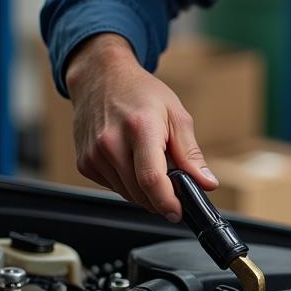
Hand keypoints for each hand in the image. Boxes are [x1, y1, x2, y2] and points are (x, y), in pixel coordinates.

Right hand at [64, 33, 218, 219]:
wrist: (100, 78)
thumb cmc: (140, 93)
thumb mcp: (176, 115)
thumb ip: (191, 153)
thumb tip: (206, 183)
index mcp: (140, 128)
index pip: (152, 178)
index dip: (167, 201)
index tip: (178, 212)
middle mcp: (111, 143)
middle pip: (140, 192)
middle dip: (161, 198)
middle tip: (174, 186)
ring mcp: (94, 155)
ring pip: (127, 194)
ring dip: (145, 191)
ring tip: (152, 164)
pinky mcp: (84, 164)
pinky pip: (113, 187)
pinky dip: (128, 183)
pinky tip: (132, 161)